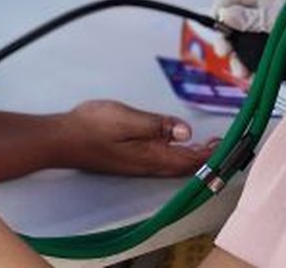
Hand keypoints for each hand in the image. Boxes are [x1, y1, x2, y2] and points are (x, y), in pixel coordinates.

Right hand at [63, 100, 217, 176]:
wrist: (61, 139)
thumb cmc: (91, 127)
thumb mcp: (127, 119)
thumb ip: (157, 125)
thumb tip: (186, 132)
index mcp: (150, 156)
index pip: (188, 159)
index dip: (209, 154)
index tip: (224, 142)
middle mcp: (146, 165)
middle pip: (183, 165)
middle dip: (204, 156)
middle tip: (219, 143)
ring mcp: (136, 164)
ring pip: (172, 164)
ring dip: (190, 156)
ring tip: (203, 144)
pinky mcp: (127, 159)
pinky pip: (160, 160)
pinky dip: (175, 154)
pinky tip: (172, 143)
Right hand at [213, 0, 285, 72]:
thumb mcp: (278, 19)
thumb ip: (251, 18)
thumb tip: (225, 15)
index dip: (221, 7)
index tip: (213, 21)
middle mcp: (263, 17)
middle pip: (233, 25)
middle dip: (226, 40)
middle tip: (224, 51)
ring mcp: (267, 37)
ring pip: (241, 47)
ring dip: (236, 59)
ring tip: (239, 71)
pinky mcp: (273, 55)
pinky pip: (254, 62)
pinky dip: (249, 70)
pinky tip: (250, 77)